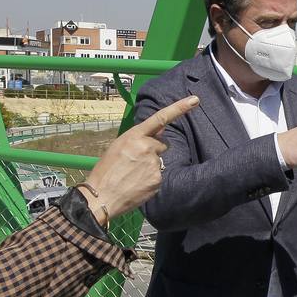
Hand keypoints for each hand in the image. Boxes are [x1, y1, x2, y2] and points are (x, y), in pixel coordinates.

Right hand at [84, 96, 200, 221]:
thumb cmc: (106, 170)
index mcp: (134, 136)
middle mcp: (147, 147)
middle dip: (153, 150)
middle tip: (135, 162)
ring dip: (150, 166)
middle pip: (161, 144)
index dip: (179, 108)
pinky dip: (150, 179)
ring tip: (132, 174)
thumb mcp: (118, 146)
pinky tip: (136, 184)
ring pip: (159, 161)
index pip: (161, 118)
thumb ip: (140, 137)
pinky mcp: (158, 180)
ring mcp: (154, 164)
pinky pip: (158, 176)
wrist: (102, 195)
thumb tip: (161, 129)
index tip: (195, 100)